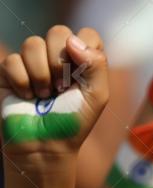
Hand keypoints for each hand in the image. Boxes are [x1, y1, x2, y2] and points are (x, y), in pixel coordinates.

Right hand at [0, 27, 108, 169]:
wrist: (45, 144)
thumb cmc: (73, 121)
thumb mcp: (97, 96)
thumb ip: (96, 65)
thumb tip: (72, 40)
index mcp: (83, 60)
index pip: (87, 35)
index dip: (83, 52)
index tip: (80, 76)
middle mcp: (59, 56)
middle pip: (58, 32)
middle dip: (60, 62)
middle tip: (61, 88)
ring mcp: (33, 62)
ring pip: (32, 43)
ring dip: (41, 75)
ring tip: (45, 95)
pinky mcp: (10, 71)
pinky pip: (12, 61)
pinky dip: (22, 82)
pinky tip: (28, 97)